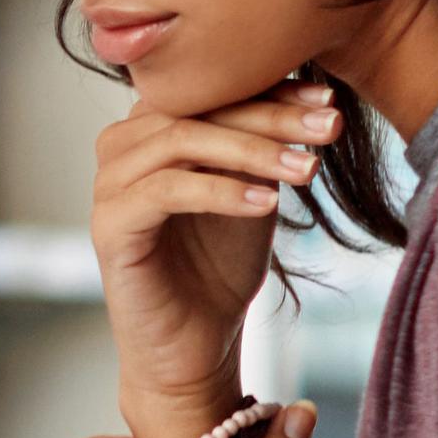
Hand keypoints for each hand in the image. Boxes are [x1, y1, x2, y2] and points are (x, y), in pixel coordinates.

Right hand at [91, 80, 335, 437]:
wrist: (194, 347)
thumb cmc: (220, 268)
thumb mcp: (251, 192)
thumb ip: (261, 147)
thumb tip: (314, 100)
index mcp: (151, 129)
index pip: (210, 90)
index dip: (271, 90)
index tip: (329, 101)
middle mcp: (120, 147)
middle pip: (196, 108)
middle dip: (270, 116)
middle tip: (330, 128)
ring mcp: (107, 185)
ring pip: (181, 140)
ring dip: (252, 151)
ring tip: (308, 170)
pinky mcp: (108, 226)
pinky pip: (166, 190)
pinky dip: (221, 190)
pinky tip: (269, 203)